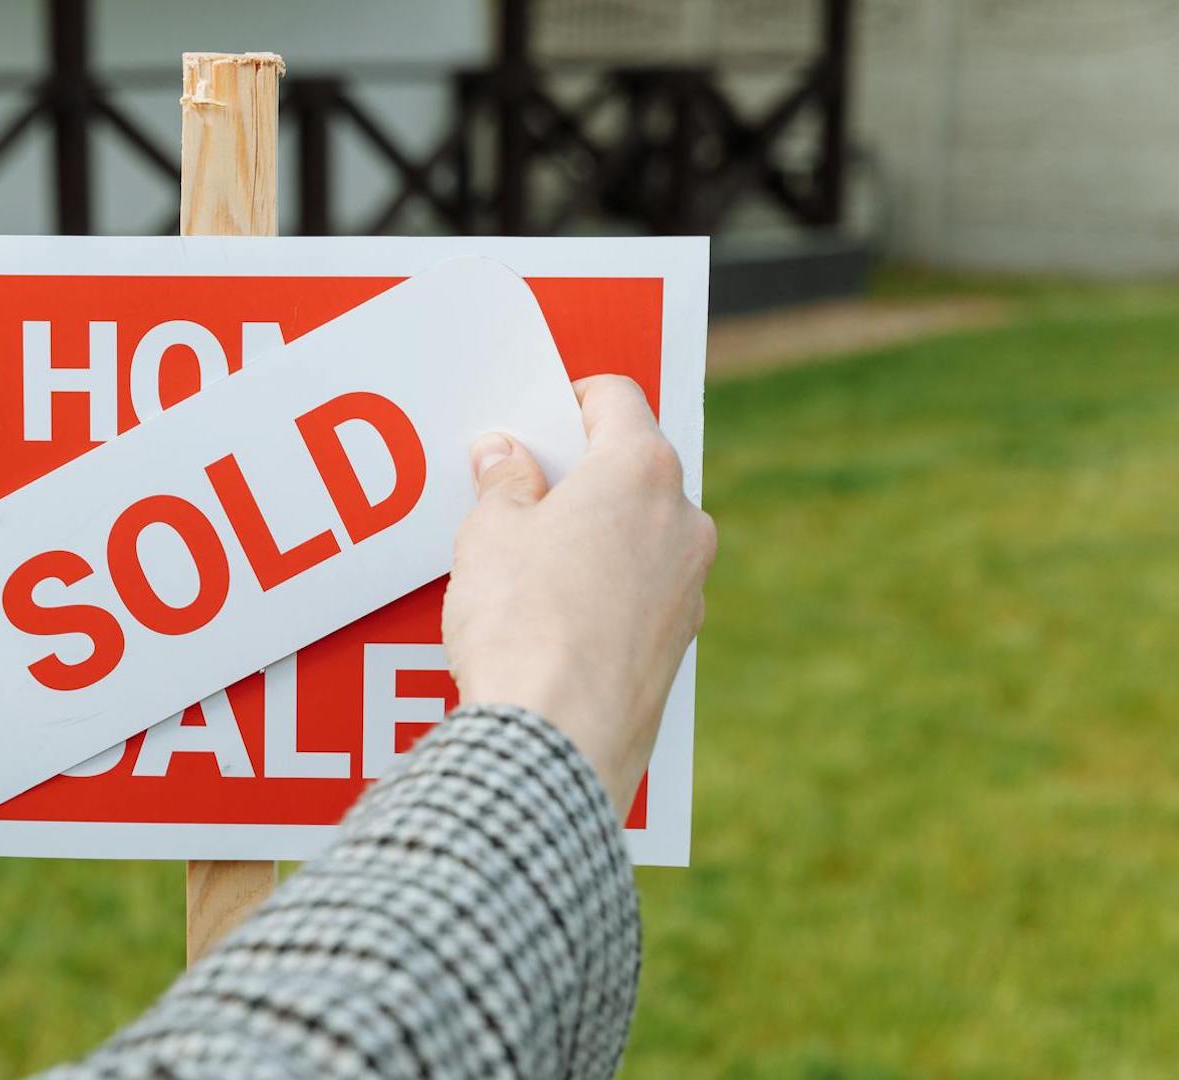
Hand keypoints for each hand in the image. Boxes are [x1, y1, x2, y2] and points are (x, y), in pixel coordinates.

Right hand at [442, 375, 715, 810]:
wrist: (556, 736)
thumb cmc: (522, 622)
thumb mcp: (490, 534)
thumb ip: (503, 483)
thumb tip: (506, 456)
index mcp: (641, 470)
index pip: (617, 399)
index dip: (568, 401)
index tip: (534, 421)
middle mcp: (683, 520)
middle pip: (633, 468)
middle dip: (579, 474)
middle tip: (518, 493)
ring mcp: (689, 586)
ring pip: (642, 534)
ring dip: (594, 534)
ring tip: (526, 565)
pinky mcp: (678, 644)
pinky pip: (642, 592)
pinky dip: (605, 589)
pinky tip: (552, 618)